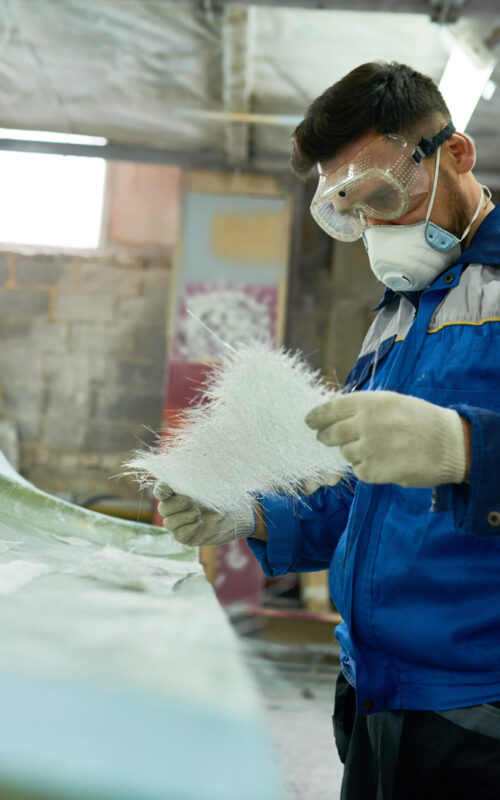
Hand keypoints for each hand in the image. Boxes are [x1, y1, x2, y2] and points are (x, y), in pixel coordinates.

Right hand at [153, 484, 255, 545]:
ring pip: (169, 523)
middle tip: (190, 500)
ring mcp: (181, 524)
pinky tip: (200, 523)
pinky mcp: (188, 538)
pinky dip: (188, 528)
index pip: (161, 491)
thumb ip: (193, 479)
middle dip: (175, 504)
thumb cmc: (224, 494)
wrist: (239, 514)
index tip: (169, 489)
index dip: (162, 490)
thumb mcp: (209, 483)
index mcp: (178, 492)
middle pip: (163, 508)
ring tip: (198, 512)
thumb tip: (179, 471)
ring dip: (183, 516)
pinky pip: (179, 535)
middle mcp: (176, 508)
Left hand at [305, 391, 466, 487]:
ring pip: (345, 453)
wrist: (450, 444)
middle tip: (326, 438)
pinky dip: (366, 468)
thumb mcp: (392, 402)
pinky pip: (359, 470)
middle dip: (326, 437)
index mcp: (371, 402)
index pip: (331, 408)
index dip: (317, 416)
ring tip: (373, 449)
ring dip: (353, 453)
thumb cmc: (420, 420)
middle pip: (331, 433)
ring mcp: (370, 448)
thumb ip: (363, 408)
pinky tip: (383, 462)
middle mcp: (367, 423)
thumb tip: (332, 415)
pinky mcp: (375, 471)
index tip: (309, 422)